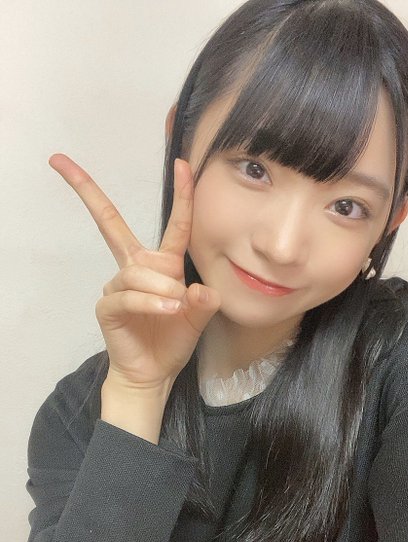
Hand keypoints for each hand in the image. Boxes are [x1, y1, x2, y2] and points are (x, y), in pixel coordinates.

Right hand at [48, 153, 220, 390]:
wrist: (154, 372)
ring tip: (177, 309)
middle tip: (62, 163)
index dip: (180, 195)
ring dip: (161, 289)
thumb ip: (205, 302)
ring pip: (137, 272)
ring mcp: (118, 285)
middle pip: (110, 222)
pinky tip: (167, 312)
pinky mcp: (108, 306)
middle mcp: (137, 268)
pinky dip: (150, 303)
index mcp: (163, 264)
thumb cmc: (173, 340)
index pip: (174, 225)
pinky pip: (128, 296)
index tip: (183, 163)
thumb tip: (199, 290)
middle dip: (87, 191)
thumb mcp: (199, 319)